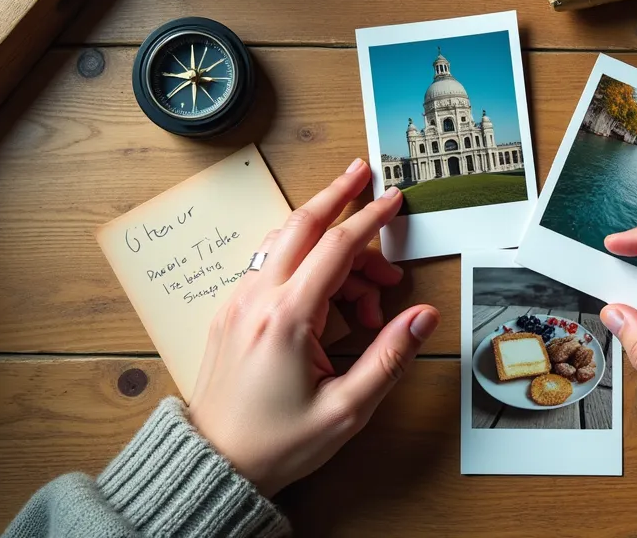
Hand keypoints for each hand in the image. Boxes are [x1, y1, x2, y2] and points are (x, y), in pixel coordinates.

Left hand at [187, 158, 438, 496]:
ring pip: (284, 243)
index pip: (336, 248)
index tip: (394, 199)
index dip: (370, 218)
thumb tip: (423, 315)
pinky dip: (304, 264)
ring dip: (326, 241)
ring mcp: (238, 303)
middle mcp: (257, 300)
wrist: (214, 463)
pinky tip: (333, 296)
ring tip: (372, 282)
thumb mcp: (346, 410)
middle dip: (336, 194)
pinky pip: (270, 267)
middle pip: (300, 224)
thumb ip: (389, 357)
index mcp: (287, 319)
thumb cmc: (276, 443)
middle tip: (364, 173)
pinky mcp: (230, 314)